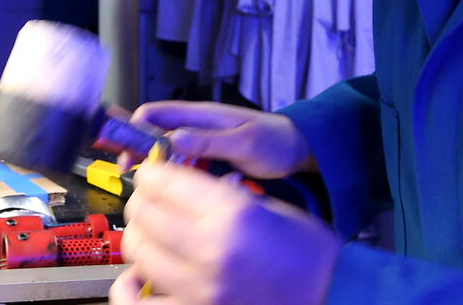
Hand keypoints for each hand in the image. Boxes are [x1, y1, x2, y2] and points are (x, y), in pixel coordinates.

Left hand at [111, 164, 338, 304]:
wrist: (332, 295)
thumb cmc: (308, 253)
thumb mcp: (269, 207)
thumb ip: (219, 195)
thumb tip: (175, 185)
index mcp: (232, 215)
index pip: (164, 182)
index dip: (152, 171)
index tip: (152, 171)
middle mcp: (211, 251)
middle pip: (144, 214)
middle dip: (143, 199)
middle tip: (151, 198)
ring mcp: (200, 289)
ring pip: (138, 252)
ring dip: (139, 237)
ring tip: (151, 232)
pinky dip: (130, 290)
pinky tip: (136, 279)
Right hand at [116, 102, 311, 178]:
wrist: (297, 149)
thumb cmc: (275, 141)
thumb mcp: (244, 142)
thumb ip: (209, 141)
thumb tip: (172, 140)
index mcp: (200, 114)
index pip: (152, 114)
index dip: (132, 130)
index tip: (124, 155)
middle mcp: (194, 125)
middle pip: (151, 133)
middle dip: (138, 153)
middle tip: (132, 177)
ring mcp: (200, 142)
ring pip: (163, 151)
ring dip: (155, 167)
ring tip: (152, 189)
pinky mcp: (206, 157)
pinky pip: (180, 165)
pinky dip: (173, 176)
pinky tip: (176, 192)